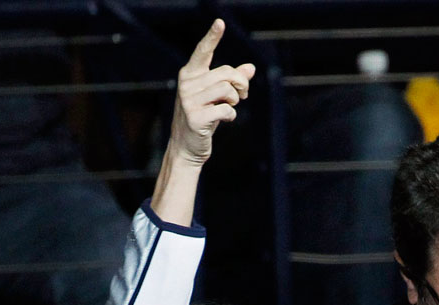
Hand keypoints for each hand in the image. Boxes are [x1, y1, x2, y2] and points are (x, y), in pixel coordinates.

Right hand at [150, 20, 253, 223]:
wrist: (187, 148)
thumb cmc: (203, 119)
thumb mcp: (216, 98)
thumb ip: (231, 82)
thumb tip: (251, 68)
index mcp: (190, 74)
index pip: (202, 51)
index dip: (212, 37)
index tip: (220, 22)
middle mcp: (187, 84)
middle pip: (225, 73)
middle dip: (240, 84)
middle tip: (244, 95)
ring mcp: (189, 100)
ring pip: (226, 90)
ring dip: (235, 100)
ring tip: (231, 107)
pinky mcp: (196, 117)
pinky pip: (225, 109)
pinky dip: (231, 115)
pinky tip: (225, 120)